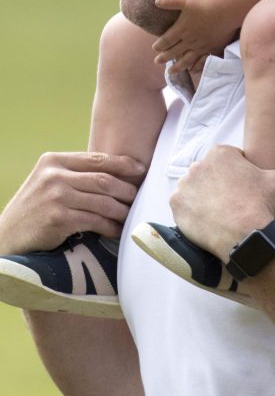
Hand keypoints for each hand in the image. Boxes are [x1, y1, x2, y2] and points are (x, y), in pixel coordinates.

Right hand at [0, 152, 145, 253]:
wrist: (5, 237)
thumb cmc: (34, 209)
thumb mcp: (48, 181)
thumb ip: (73, 174)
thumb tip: (114, 172)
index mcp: (54, 161)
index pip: (96, 158)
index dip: (123, 163)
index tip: (141, 169)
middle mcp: (54, 175)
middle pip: (103, 179)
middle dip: (126, 189)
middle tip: (139, 196)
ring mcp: (56, 197)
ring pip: (102, 201)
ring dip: (121, 210)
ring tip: (131, 215)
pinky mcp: (58, 219)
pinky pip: (95, 221)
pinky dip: (110, 227)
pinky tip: (117, 231)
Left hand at [152, 0, 238, 70]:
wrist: (227, 9)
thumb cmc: (205, 2)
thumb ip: (170, 0)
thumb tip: (156, 1)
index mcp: (181, 29)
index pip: (166, 40)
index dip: (159, 45)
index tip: (155, 48)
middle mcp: (190, 41)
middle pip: (174, 52)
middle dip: (164, 57)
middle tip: (157, 62)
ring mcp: (202, 47)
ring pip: (187, 60)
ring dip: (177, 66)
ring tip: (171, 72)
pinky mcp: (214, 48)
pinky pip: (202, 62)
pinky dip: (196, 67)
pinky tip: (193, 71)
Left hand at [169, 145, 274, 261]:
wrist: (243, 235)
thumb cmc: (259, 204)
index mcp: (220, 153)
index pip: (226, 162)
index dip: (236, 177)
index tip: (242, 191)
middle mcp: (198, 165)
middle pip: (208, 175)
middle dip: (217, 186)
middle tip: (230, 204)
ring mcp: (185, 184)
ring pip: (194, 190)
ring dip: (203, 199)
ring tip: (218, 214)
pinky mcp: (177, 204)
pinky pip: (182, 206)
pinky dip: (191, 213)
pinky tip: (206, 222)